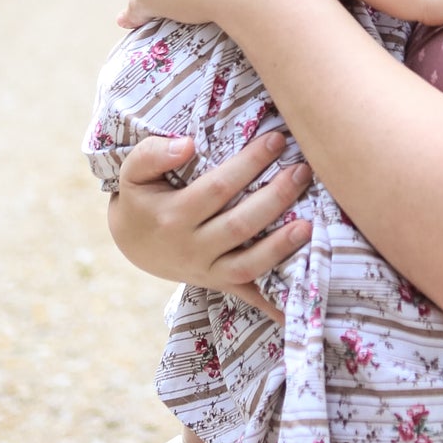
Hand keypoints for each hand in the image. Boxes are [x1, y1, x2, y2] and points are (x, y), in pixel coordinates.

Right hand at [106, 129, 311, 322]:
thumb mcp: (133, 173)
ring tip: (310, 224)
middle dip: (275, 198)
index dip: (249, 163)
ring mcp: (207, 271)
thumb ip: (152, 154)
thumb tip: (187, 145)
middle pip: (239, 225)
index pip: (218, 188)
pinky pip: (249, 295)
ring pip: (249, 264)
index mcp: (173, 216)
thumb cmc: (141, 198)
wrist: (132, 242)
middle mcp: (191, 248)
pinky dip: (274, 303)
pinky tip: (299, 301)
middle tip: (302, 171)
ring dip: (281, 247)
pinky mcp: (220, 284)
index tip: (276, 139)